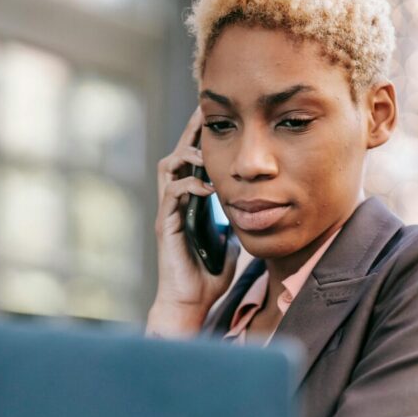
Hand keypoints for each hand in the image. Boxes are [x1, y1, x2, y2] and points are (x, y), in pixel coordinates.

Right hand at [147, 107, 239, 337]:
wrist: (189, 304)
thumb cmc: (207, 278)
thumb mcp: (231, 243)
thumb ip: (235, 224)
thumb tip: (251, 211)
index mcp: (189, 203)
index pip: (193, 161)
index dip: (202, 138)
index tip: (219, 117)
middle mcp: (175, 203)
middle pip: (178, 154)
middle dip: (191, 131)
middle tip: (205, 112)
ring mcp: (168, 212)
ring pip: (168, 167)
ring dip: (188, 154)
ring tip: (206, 150)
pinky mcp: (166, 226)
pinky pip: (172, 194)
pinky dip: (189, 185)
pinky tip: (207, 187)